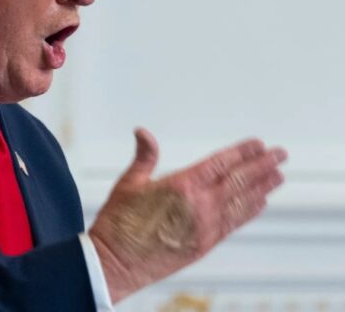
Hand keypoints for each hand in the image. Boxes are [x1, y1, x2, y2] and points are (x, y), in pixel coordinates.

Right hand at [88, 128, 286, 302]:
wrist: (116, 262)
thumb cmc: (119, 224)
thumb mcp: (129, 183)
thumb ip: (145, 156)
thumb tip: (143, 133)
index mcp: (181, 186)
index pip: (221, 163)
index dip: (242, 152)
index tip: (257, 144)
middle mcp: (199, 205)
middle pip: (239, 180)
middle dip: (262, 165)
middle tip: (279, 154)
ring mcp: (205, 226)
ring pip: (243, 202)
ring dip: (262, 187)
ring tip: (278, 175)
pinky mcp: (205, 244)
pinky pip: (235, 223)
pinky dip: (250, 210)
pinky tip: (259, 202)